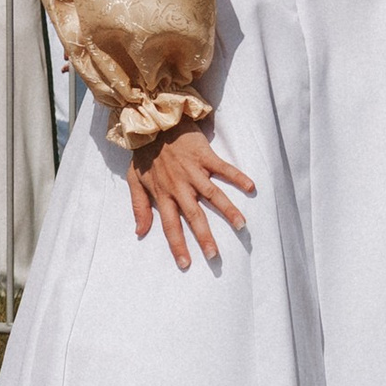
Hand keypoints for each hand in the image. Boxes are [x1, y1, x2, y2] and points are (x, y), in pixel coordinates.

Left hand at [126, 120, 254, 268]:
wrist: (152, 122)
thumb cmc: (145, 153)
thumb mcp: (134, 180)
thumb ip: (138, 207)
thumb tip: (140, 232)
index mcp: (163, 194)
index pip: (171, 226)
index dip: (178, 245)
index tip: (186, 264)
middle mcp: (180, 186)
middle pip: (194, 216)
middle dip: (205, 237)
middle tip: (215, 256)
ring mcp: (194, 171)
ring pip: (213, 194)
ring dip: (228, 210)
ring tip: (241, 226)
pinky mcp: (205, 156)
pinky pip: (224, 168)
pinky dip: (237, 177)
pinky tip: (251, 187)